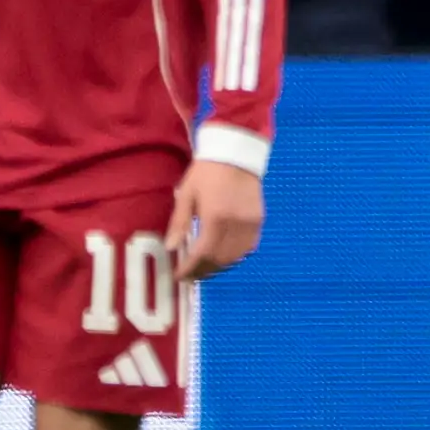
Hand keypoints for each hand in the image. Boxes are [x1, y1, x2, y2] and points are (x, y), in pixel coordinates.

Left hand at [170, 158, 264, 276]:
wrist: (237, 153)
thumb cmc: (207, 171)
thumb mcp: (187, 194)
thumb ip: (179, 222)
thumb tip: (170, 248)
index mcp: (215, 218)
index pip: (202, 254)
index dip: (190, 269)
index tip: (178, 276)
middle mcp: (235, 225)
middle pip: (219, 260)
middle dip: (202, 272)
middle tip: (188, 275)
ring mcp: (250, 225)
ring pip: (235, 258)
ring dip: (218, 267)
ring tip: (203, 268)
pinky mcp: (258, 222)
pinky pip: (247, 248)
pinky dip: (233, 257)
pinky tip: (222, 255)